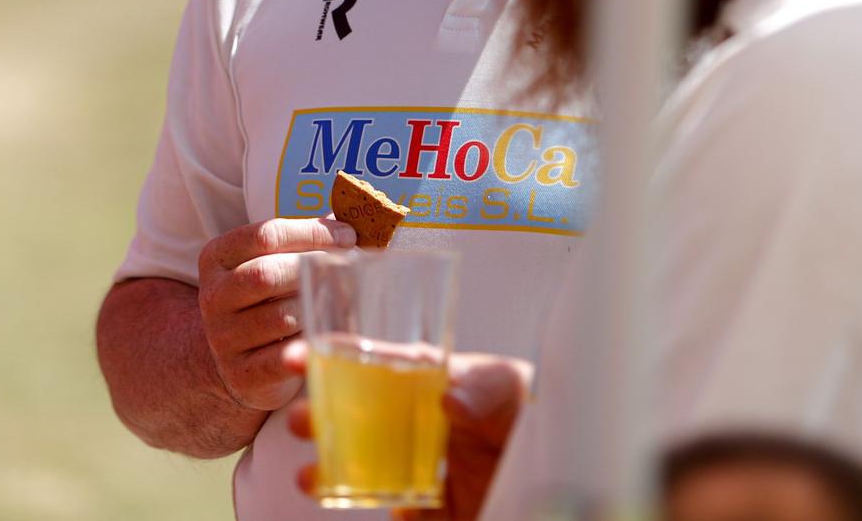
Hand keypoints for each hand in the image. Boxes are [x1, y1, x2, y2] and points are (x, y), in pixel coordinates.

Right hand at [195, 216, 356, 412]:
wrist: (237, 361)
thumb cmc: (267, 300)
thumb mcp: (271, 262)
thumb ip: (305, 239)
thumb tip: (353, 218)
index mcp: (217, 257)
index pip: (266, 235)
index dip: (312, 232)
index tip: (348, 236)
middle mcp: (213, 296)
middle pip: (268, 274)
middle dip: (314, 267)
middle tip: (347, 267)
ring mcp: (223, 338)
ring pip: (281, 316)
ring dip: (317, 307)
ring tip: (337, 300)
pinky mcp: (242, 374)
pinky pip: (282, 359)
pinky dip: (308, 347)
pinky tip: (325, 337)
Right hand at [288, 348, 532, 520]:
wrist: (566, 462)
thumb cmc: (533, 409)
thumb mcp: (511, 384)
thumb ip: (483, 387)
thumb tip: (447, 401)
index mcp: (428, 382)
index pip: (371, 364)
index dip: (329, 358)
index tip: (296, 358)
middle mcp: (418, 424)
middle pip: (355, 419)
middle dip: (318, 418)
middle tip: (298, 421)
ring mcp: (424, 468)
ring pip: (366, 470)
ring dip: (331, 473)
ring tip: (312, 477)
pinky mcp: (441, 512)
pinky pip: (407, 518)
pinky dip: (394, 516)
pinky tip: (397, 511)